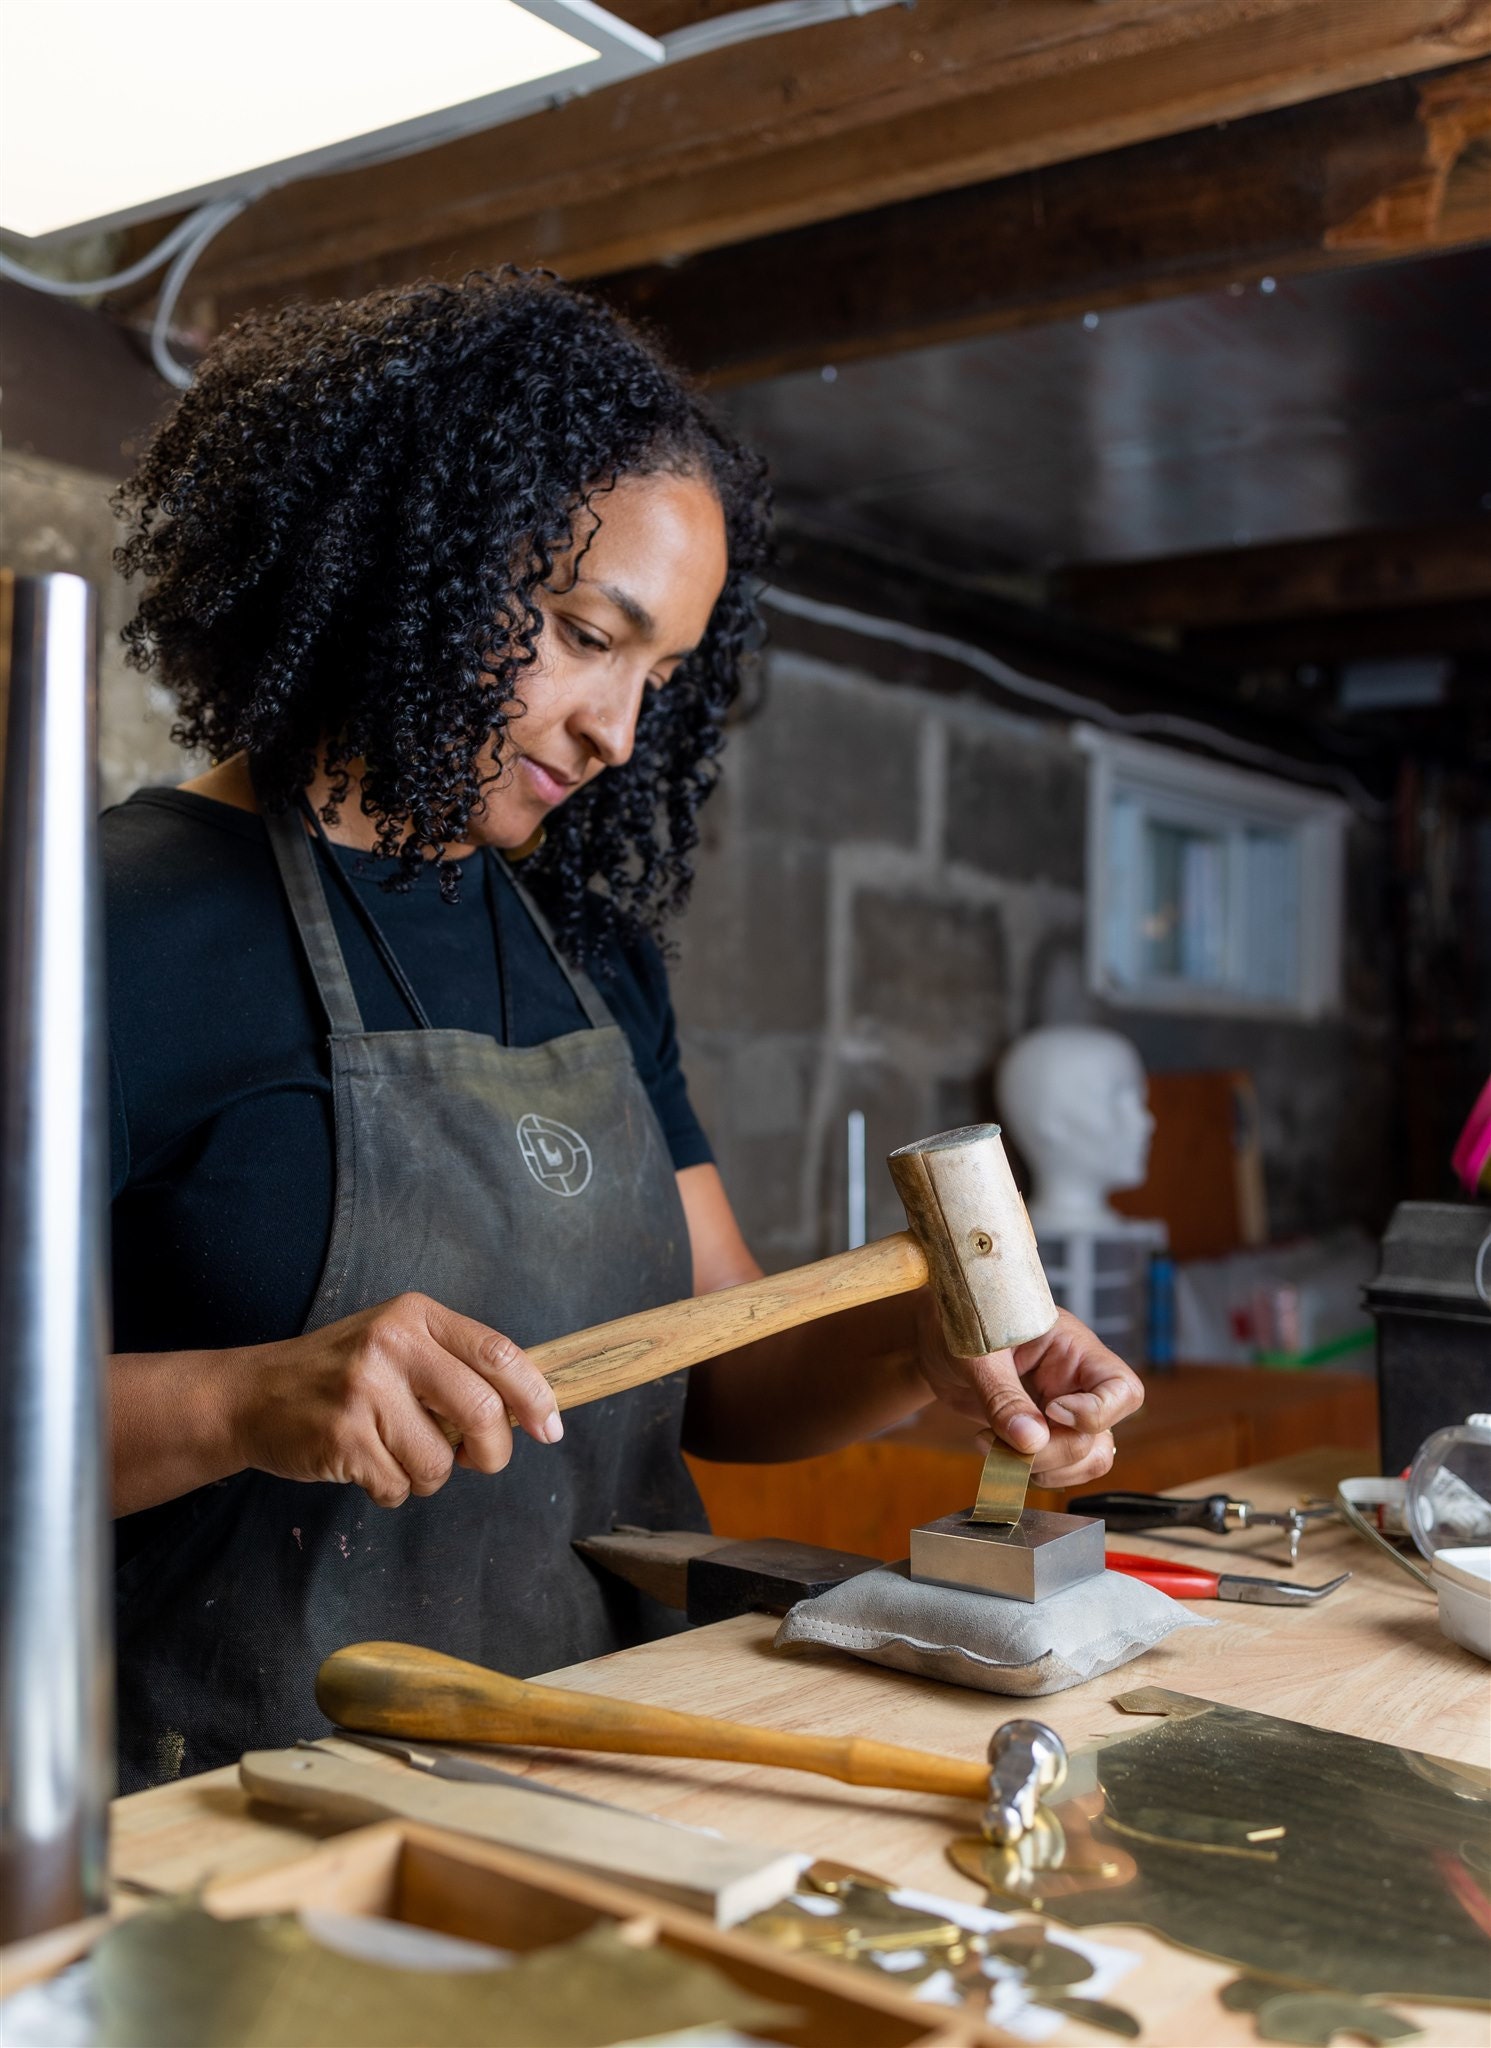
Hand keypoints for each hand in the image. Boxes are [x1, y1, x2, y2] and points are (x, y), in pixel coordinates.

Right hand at [228, 1292, 561, 1507]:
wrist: (251, 1395)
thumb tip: (526, 1409)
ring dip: (428, 1474)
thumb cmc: (340, 1374)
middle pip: (481, 1411)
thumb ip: (454, 1365)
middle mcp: (391, 1345)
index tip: (549, 1427)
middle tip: (480, 1460)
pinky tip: (365, 1464)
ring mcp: (364, 1391)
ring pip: (440, 1461)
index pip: (499, 1354)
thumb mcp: (397, 1343)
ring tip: (396, 1453)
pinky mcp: (342, 1438)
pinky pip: (398, 1486)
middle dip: (493, 1451)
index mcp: (414, 1315)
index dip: (534, 1396)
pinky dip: (391, 1489)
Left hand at [914, 1301, 1142, 1488]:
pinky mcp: (1043, 1432)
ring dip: (1042, 1469)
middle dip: (1049, 1452)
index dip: (1096, 1412)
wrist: (933, 1340)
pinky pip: (1058, 1468)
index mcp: (1072, 1348)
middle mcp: (1076, 1382)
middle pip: (1098, 1437)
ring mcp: (1062, 1410)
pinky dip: (1028, 1473)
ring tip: (993, 1450)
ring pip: (1087, 1460)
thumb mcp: (975, 1353)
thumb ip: (1002, 1396)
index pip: (1121, 1388)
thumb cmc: (957, 1325)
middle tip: (996, 1441)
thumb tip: (1032, 1442)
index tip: (1050, 1409)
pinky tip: (994, 1453)